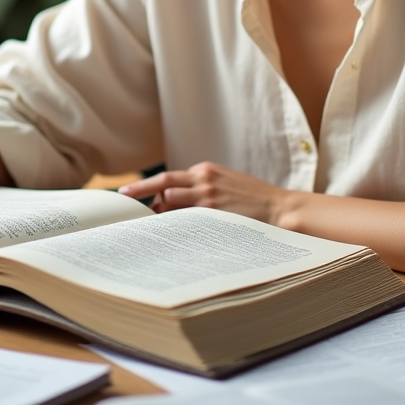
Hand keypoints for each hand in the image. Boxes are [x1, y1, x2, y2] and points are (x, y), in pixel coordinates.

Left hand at [119, 162, 290, 226]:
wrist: (280, 209)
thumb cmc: (254, 201)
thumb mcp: (226, 184)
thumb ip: (202, 189)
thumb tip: (172, 203)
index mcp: (206, 170)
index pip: (169, 178)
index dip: (147, 187)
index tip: (128, 193)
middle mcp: (204, 179)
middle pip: (164, 184)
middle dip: (142, 192)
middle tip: (124, 200)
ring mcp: (208, 195)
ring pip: (170, 201)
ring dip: (156, 213)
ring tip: (144, 226)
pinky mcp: (214, 211)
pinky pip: (184, 218)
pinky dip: (172, 223)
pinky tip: (164, 234)